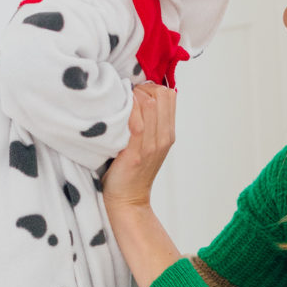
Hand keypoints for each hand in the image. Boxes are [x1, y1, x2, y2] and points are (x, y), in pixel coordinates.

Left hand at [101, 83, 175, 210]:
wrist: (128, 199)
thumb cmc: (132, 170)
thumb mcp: (149, 144)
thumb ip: (150, 123)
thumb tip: (140, 97)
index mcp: (168, 134)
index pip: (169, 94)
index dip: (151, 87)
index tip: (134, 93)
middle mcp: (164, 137)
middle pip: (161, 95)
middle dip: (142, 88)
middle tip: (125, 96)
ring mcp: (152, 145)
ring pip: (150, 103)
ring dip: (133, 96)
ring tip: (119, 104)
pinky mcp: (136, 153)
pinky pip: (137, 122)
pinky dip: (128, 111)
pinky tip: (116, 114)